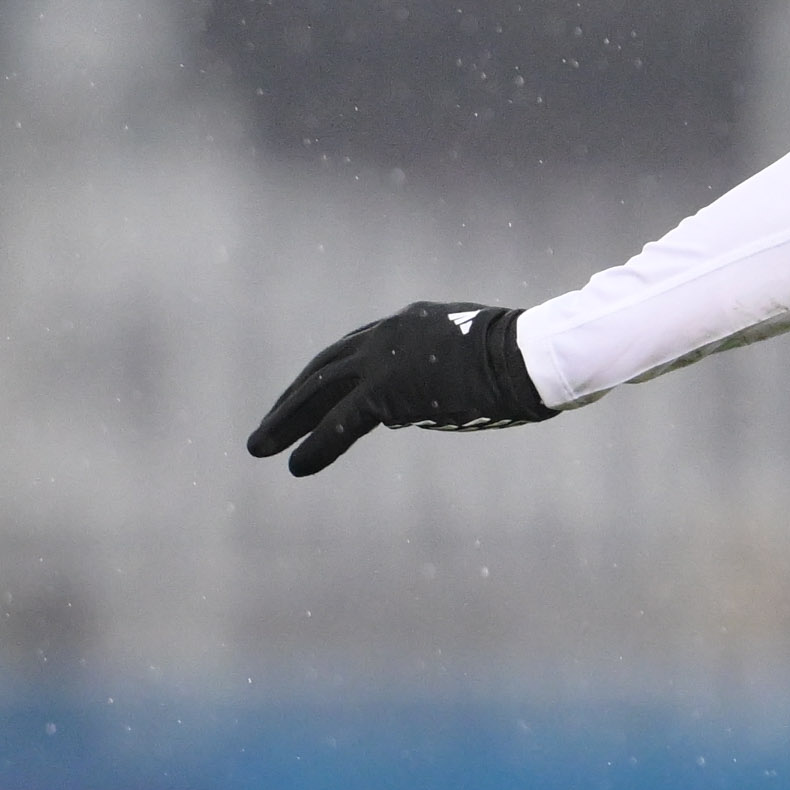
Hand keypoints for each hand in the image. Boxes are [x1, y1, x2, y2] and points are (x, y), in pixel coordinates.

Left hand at [248, 302, 552, 474]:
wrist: (530, 355)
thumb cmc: (523, 359)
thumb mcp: (473, 358)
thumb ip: (440, 373)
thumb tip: (423, 406)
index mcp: (408, 324)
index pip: (353, 351)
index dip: (327, 378)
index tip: (308, 399)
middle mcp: (387, 334)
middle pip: (325, 368)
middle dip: (293, 399)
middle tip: (267, 427)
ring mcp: (383, 359)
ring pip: (319, 391)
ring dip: (286, 421)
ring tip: (259, 446)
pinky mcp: (387, 389)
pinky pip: (341, 422)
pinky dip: (316, 444)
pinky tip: (296, 465)